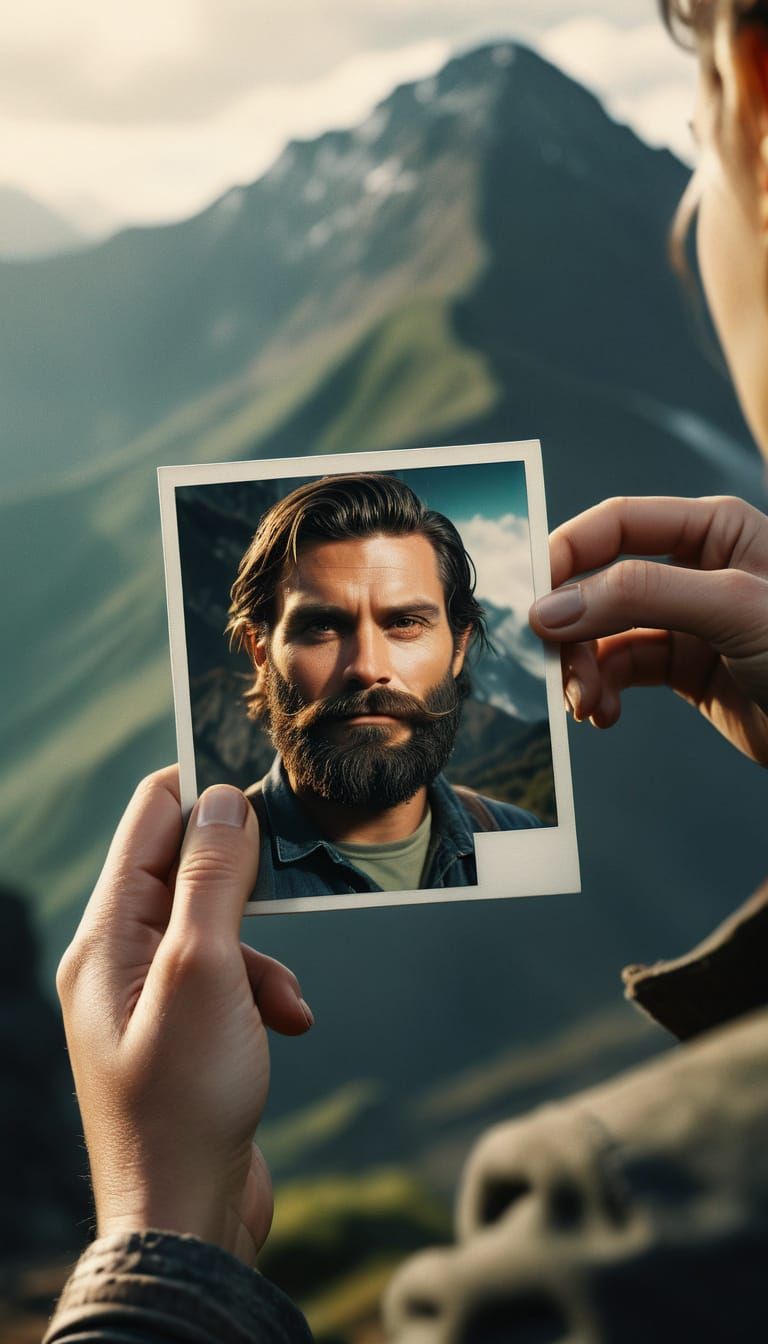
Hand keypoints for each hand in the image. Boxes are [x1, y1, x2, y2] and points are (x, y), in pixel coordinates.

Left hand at [56, 767, 313, 1266]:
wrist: (186, 1222)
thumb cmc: (185, 1102)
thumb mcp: (205, 973)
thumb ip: (213, 880)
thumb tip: (223, 800)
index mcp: (103, 937)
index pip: (148, 823)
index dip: (202, 790)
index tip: (259, 778)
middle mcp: (118, 960)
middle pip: (184, 871)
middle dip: (243, 874)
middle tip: (292, 870)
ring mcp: (150, 997)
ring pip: (217, 925)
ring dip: (263, 946)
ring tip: (285, 995)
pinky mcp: (185, 1031)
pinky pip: (229, 978)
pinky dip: (264, 988)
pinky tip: (288, 1021)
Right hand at [528, 495, 767, 764]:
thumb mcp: (732, 608)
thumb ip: (641, 596)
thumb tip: (552, 608)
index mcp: (713, 530)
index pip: (617, 524)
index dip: (568, 555)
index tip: (533, 602)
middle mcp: (694, 568)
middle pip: (600, 582)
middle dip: (574, 629)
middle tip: (560, 672)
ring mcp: (686, 619)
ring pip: (604, 632)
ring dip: (583, 668)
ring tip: (588, 706)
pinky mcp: (685, 667)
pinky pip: (621, 669)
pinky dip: (602, 691)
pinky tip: (604, 714)